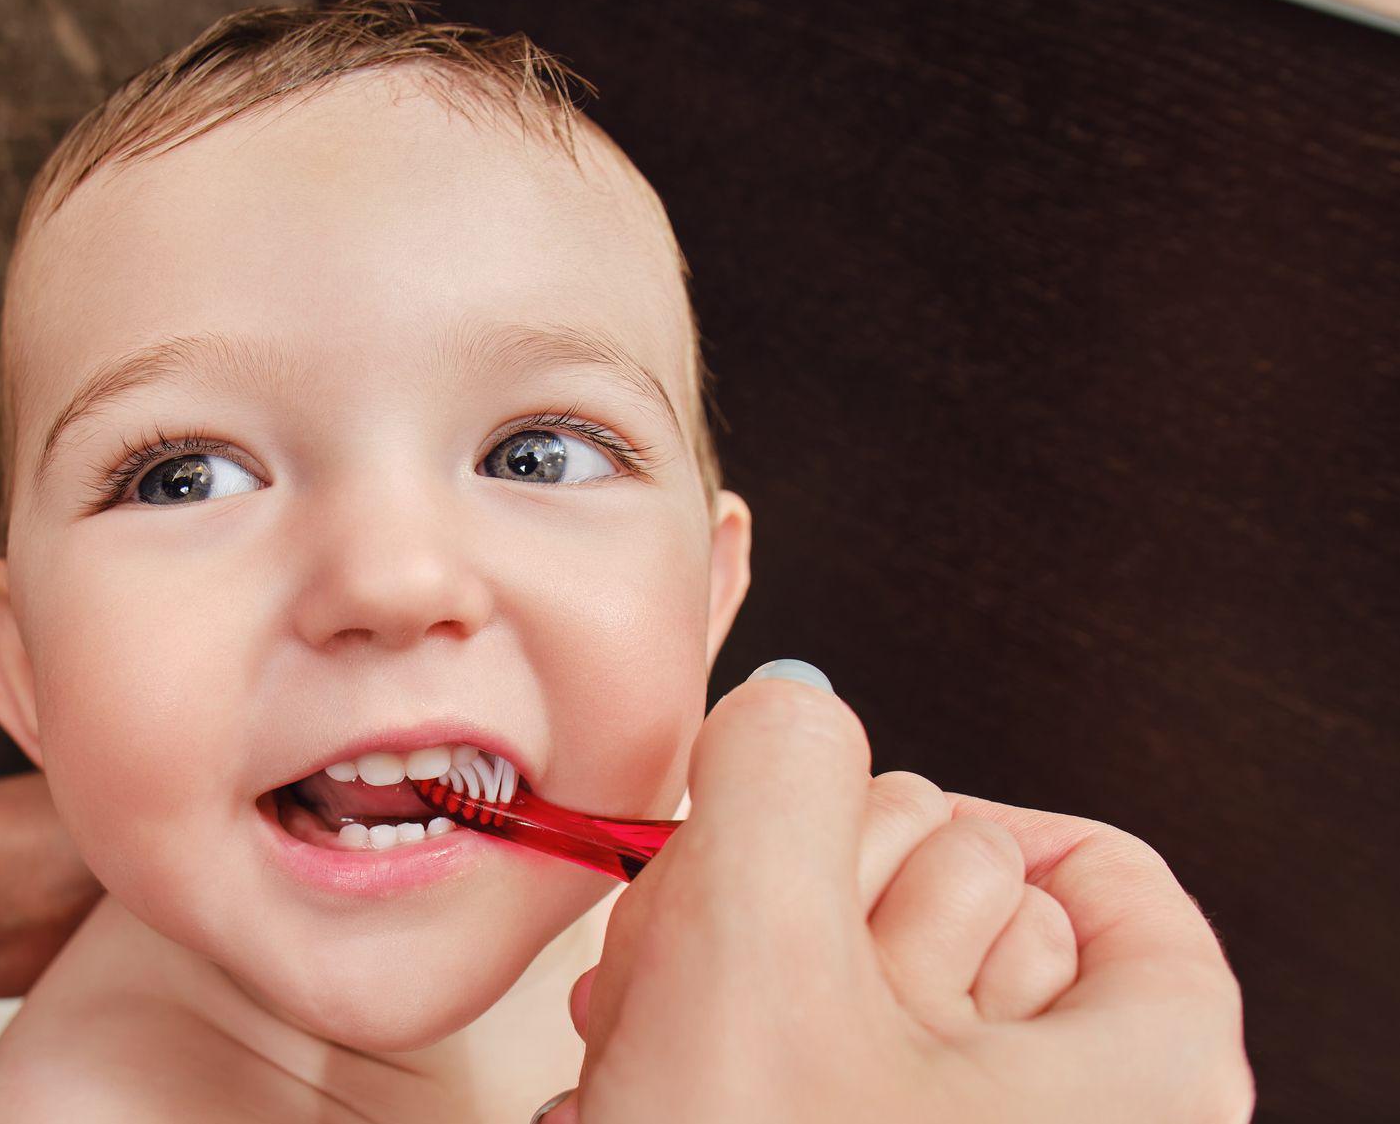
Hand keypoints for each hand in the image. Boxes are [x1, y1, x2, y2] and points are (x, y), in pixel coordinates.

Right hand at [539, 665, 1252, 1123]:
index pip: (1095, 874)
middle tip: (700, 937)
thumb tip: (787, 702)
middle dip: (793, 894)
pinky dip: (717, 1043)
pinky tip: (636, 1070)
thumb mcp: (749, 953)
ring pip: (852, 984)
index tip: (828, 809)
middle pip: (953, 905)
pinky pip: (802, 1066)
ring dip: (728, 967)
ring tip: (647, 1025)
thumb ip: (776, 769)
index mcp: (1138, 1073)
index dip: (944, 816)